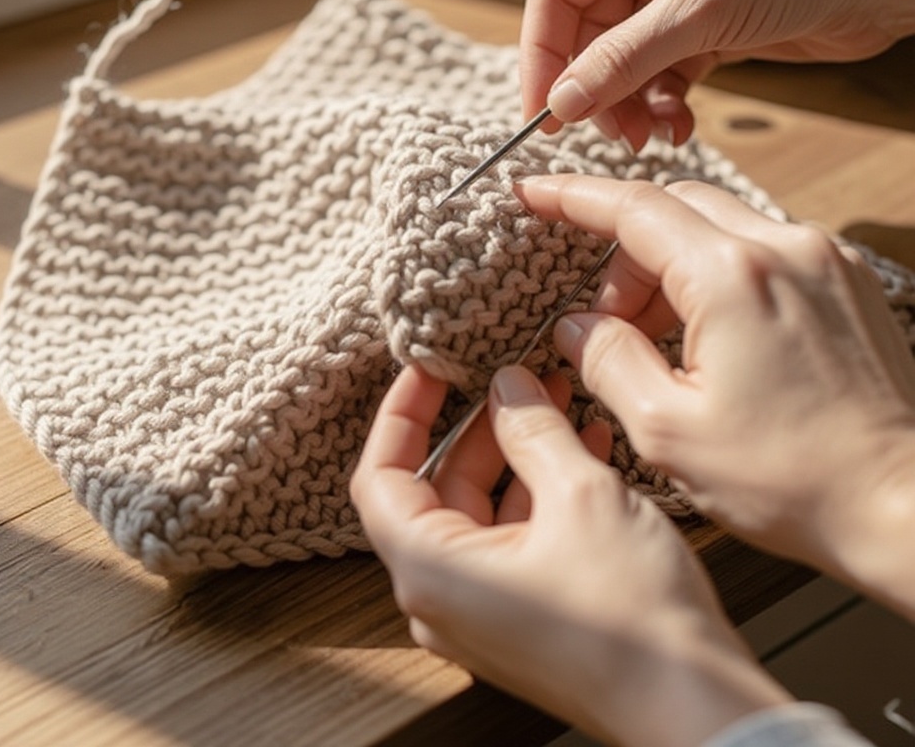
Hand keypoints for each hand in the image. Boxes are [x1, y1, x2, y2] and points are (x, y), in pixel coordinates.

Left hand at [351, 363, 788, 746]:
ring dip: (516, 453)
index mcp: (431, 570)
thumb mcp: (580, 496)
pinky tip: (581, 446)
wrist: (696, 708)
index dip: (403, 413)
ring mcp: (481, 613)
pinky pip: (510, 537)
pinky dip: (537, 490)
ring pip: (478, 510)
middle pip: (434, 488)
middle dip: (478, 426)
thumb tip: (506, 384)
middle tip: (516, 376)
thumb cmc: (633, 617)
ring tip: (557, 399)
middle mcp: (442, 598)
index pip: (381, 475)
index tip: (432, 368)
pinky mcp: (520, 618)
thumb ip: (533, 430)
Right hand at [516, 173, 914, 616]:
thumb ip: (607, 360)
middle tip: (604, 320)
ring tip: (658, 343)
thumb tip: (575, 324)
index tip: (533, 192)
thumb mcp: (667, 430)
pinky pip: (760, 249)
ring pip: (717, 226)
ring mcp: (823, 260)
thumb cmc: (793, 479)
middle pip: (674, 209)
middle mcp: (784, 248)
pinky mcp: (845, 281)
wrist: (904, 506)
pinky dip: (717, 276)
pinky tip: (710, 338)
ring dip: (669, 267)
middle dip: (624, 253)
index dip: (572, 197)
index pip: (632, 208)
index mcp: (733, 276)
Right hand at [519, 0, 914, 149]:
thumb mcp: (700, 10)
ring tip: (647, 137)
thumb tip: (562, 101)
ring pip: (620, 61)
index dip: (542, 54)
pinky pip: (658, 74)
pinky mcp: (702, 27)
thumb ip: (623, 58)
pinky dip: (661, 104)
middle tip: (606, 134)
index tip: (541, 111)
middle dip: (593, 89)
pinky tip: (678, 126)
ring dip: (627, 104)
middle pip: (586, 34)